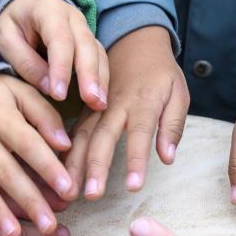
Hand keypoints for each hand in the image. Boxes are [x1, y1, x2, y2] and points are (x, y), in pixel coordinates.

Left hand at [0, 0, 108, 110]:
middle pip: (86, 46)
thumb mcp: (6, 38)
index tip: (59, 94)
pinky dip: (101, 78)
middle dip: (89, 75)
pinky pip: (99, 58)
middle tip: (91, 101)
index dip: (61, 68)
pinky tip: (100, 98)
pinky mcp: (89, 41)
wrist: (25, 4)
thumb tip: (48, 87)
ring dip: (100, 80)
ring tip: (100, 104)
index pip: (60, 40)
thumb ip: (25, 62)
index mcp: (49, 11)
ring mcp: (84, 29)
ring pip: (97, 53)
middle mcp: (73, 17)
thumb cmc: (13, 22)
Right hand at [0, 74, 75, 235]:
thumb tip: (66, 144)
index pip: (29, 145)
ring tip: (15, 235)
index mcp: (2, 117)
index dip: (49, 168)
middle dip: (29, 201)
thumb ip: (45, 116)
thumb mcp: (23, 93)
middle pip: (6, 172)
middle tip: (50, 226)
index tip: (69, 191)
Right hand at [66, 25, 188, 198]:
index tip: (133, 187)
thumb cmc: (161, 73)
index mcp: (144, 101)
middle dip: (96, 167)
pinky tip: (56, 172)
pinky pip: (72, 132)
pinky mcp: (85, 109)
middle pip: (103, 137)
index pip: (140, 134)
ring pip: (81, 136)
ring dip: (74, 164)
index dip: (137, 160)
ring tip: (68, 190)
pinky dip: (63, 152)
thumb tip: (167, 158)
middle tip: (92, 194)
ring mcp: (96, 106)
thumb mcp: (179, 93)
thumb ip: (173, 125)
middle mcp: (116, 105)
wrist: (136, 41)